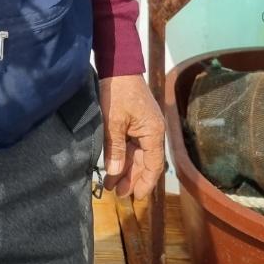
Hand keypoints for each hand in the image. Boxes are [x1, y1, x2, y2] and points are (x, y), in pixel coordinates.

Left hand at [98, 74, 165, 201]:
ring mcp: (143, 127)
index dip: (145, 183)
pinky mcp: (133, 122)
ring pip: (136, 155)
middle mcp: (152, 131)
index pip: (153, 165)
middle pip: (144, 162)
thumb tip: (115, 172)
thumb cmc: (117, 92)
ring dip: (124, 169)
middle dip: (131, 179)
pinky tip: (111, 166)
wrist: (116, 65)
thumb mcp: (113, 122)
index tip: (135, 198)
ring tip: (110, 185)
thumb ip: (114, 148)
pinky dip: (121, 156)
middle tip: (117, 194)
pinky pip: (130, 145)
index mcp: (153, 132)